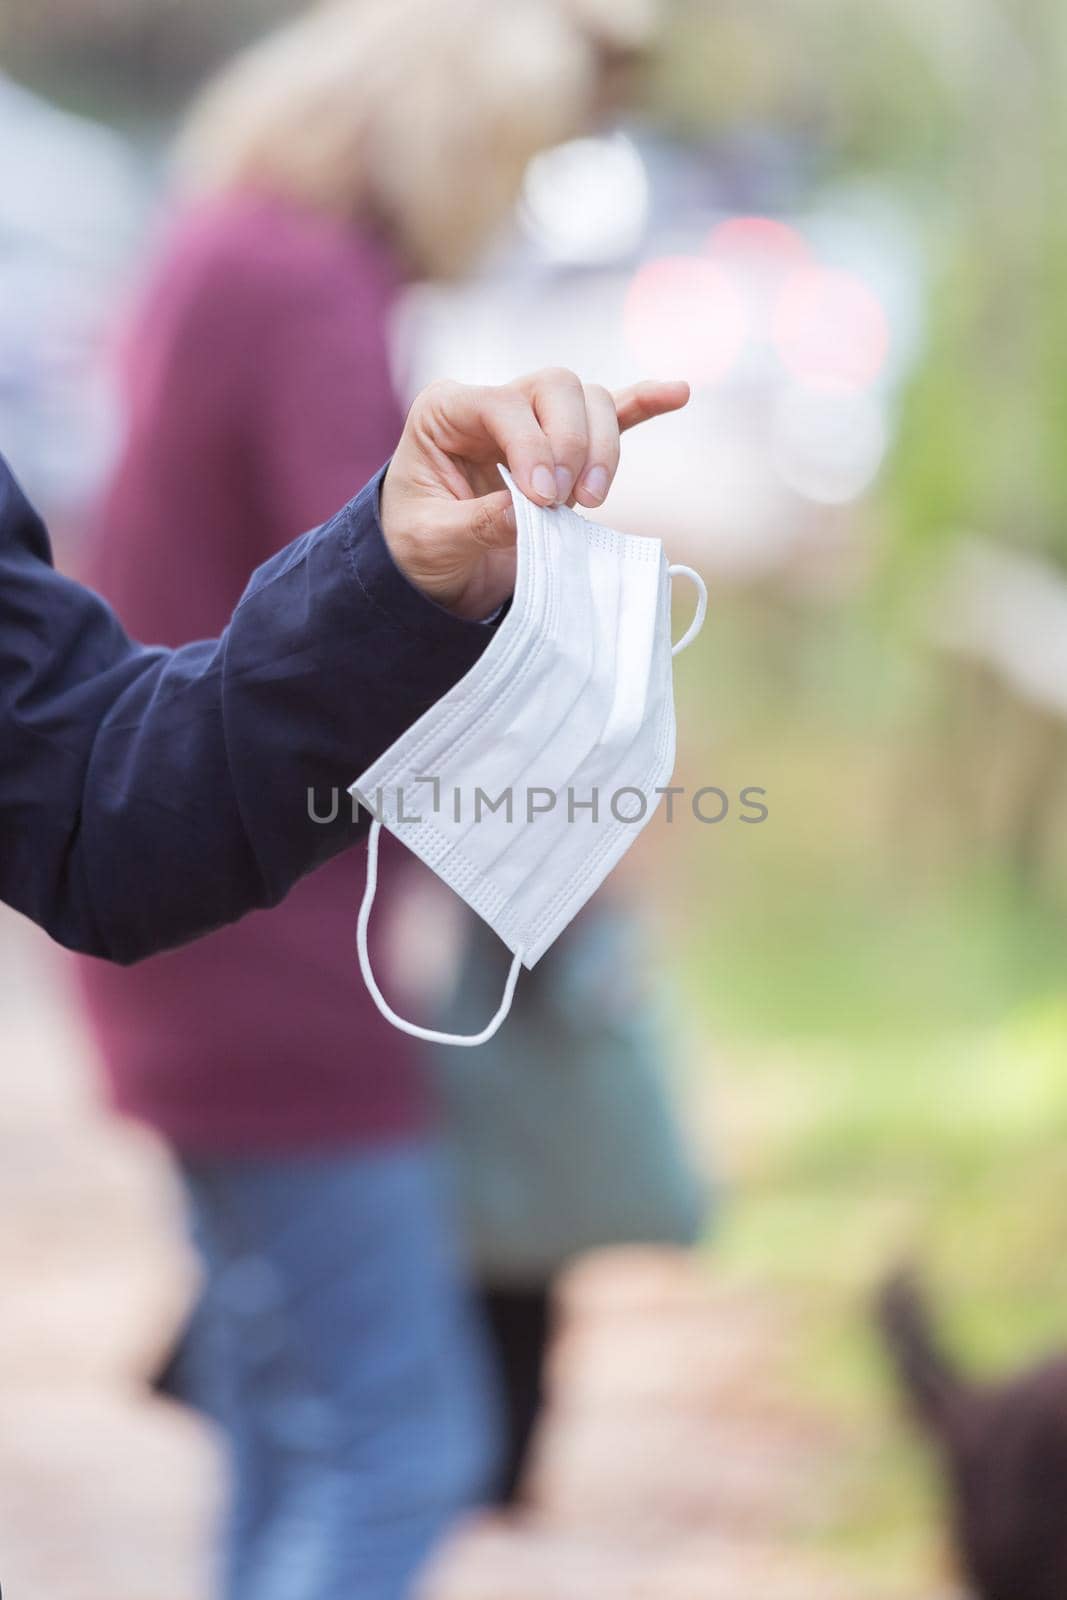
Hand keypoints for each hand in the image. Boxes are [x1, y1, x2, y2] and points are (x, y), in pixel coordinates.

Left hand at [379, 368, 689, 618]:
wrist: (431, 572)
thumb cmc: (418, 549)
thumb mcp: (431, 541)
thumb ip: (477, 523)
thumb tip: (529, 511)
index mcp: (447, 411)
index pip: (504, 403)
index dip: (532, 446)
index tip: (542, 500)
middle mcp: (492, 403)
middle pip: (556, 387)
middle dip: (571, 442)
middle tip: (564, 503)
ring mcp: (533, 421)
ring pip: (589, 402)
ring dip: (601, 448)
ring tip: (589, 502)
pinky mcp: (565, 449)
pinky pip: (612, 416)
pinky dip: (642, 405)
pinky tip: (676, 393)